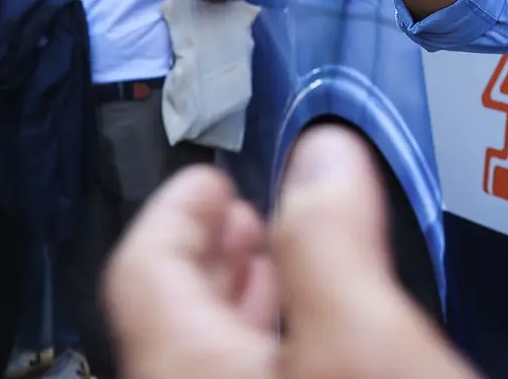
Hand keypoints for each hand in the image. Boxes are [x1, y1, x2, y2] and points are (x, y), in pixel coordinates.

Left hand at [105, 127, 477, 378]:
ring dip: (245, 298)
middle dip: (215, 247)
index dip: (177, 208)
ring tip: (281, 260)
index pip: (143, 266)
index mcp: (185, 367)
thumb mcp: (364, 338)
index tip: (211, 174)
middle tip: (246, 205)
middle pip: (173, 311)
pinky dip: (273, 342)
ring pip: (211, 353)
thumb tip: (323, 151)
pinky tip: (322, 339)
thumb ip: (332, 238)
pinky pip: (251, 377)